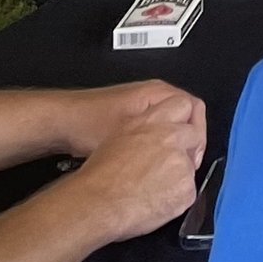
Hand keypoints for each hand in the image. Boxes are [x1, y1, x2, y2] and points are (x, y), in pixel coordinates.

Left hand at [47, 78, 207, 166]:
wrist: (63, 121)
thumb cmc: (92, 124)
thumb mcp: (129, 134)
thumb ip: (159, 143)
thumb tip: (180, 161)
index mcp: (159, 93)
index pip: (195, 110)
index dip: (198, 137)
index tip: (192, 161)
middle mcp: (154, 95)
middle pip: (186, 117)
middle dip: (187, 143)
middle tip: (183, 168)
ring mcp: (143, 107)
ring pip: (171, 126)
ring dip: (172, 146)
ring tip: (168, 169)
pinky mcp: (132, 118)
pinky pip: (157, 130)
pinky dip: (159, 145)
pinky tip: (150, 163)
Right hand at [68, 96, 205, 241]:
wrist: (97, 201)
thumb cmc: (99, 173)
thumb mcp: (120, 135)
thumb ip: (145, 129)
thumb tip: (155, 135)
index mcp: (154, 119)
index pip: (185, 105)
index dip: (185, 121)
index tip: (181, 133)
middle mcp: (172, 136)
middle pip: (194, 136)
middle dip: (186, 150)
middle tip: (169, 166)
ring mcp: (181, 162)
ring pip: (190, 167)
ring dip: (178, 176)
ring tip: (154, 189)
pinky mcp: (185, 188)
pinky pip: (189, 192)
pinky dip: (177, 198)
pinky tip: (156, 202)